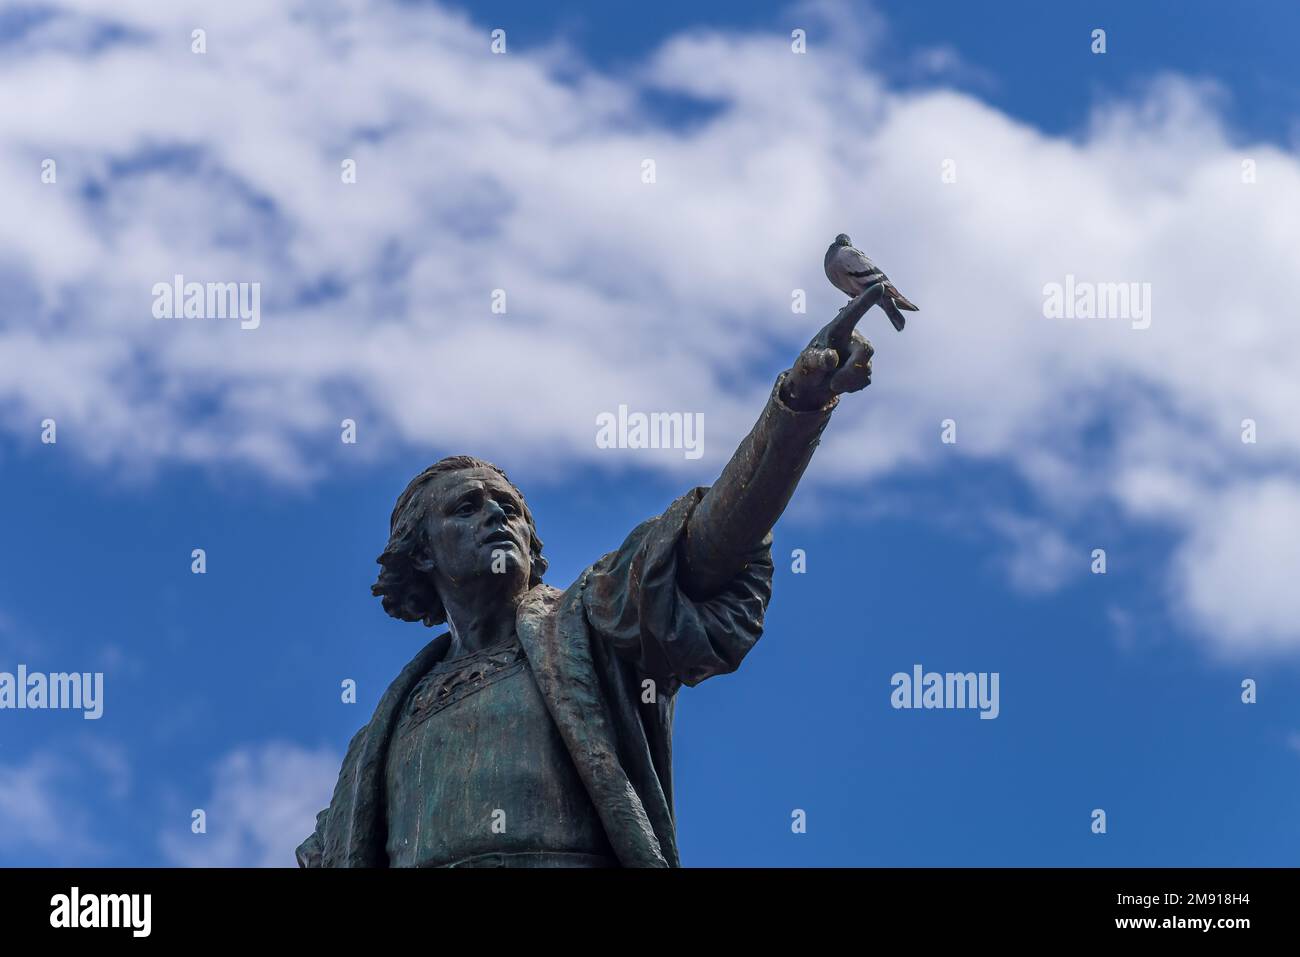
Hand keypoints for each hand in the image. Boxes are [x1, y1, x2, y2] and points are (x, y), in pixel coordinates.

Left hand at [780, 281, 882, 410]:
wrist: (812, 385)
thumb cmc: (807, 367)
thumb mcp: (808, 363)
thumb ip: (819, 359)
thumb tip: (833, 358)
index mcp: (837, 328)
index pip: (853, 312)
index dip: (867, 300)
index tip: (880, 285)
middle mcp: (852, 337)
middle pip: (865, 350)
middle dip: (851, 370)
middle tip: (833, 385)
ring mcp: (860, 352)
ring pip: (865, 369)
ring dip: (848, 381)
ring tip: (831, 383)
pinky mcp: (865, 367)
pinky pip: (865, 379)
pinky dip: (852, 386)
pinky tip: (840, 384)